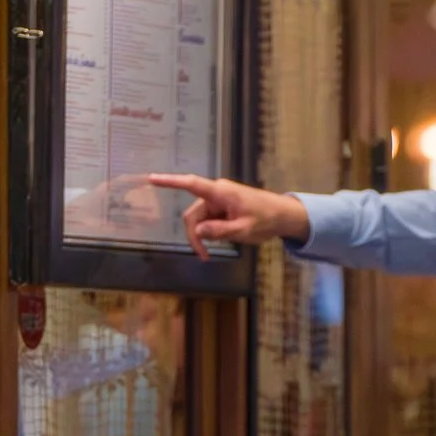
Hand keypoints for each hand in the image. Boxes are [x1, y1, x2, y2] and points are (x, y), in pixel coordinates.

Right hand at [147, 175, 308, 260]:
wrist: (284, 215)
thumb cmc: (266, 219)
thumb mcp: (243, 230)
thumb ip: (220, 231)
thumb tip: (197, 232)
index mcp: (220, 193)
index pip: (191, 184)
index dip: (170, 182)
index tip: (152, 178)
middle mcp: (216, 193)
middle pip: (193, 214)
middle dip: (195, 235)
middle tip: (204, 256)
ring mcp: (219, 200)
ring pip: (200, 219)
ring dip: (203, 235)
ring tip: (212, 252)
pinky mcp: (222, 207)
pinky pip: (209, 220)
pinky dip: (211, 231)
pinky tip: (223, 239)